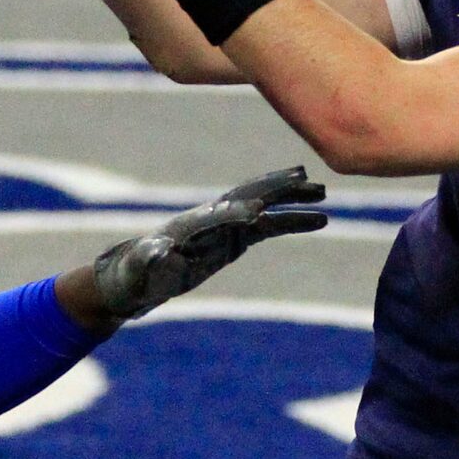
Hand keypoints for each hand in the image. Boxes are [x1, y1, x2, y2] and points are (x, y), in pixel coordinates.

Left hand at [93, 169, 327, 318]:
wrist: (138, 276)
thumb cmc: (136, 273)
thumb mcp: (140, 268)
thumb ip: (149, 258)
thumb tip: (159, 250)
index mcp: (191, 223)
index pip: (219, 213)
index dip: (236, 212)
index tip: (259, 211)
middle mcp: (212, 217)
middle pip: (249, 196)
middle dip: (276, 189)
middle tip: (308, 182)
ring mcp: (226, 226)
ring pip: (265, 207)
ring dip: (292, 200)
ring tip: (323, 193)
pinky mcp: (235, 238)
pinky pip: (269, 226)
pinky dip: (291, 221)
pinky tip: (316, 219)